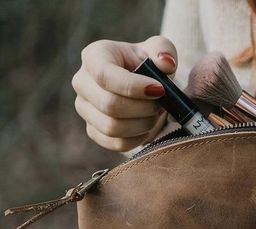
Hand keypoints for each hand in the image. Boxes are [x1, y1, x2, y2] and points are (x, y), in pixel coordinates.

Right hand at [72, 36, 177, 150]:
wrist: (145, 87)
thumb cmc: (150, 66)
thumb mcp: (159, 51)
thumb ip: (164, 51)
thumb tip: (166, 63)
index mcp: (94, 56)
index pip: (105, 75)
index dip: (133, 87)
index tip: (160, 89)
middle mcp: (82, 82)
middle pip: (110, 105)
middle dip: (143, 108)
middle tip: (161, 104)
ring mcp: (84, 109)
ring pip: (112, 127)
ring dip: (143, 124)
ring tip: (156, 113)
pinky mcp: (93, 131)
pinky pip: (116, 143)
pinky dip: (138, 138)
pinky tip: (148, 125)